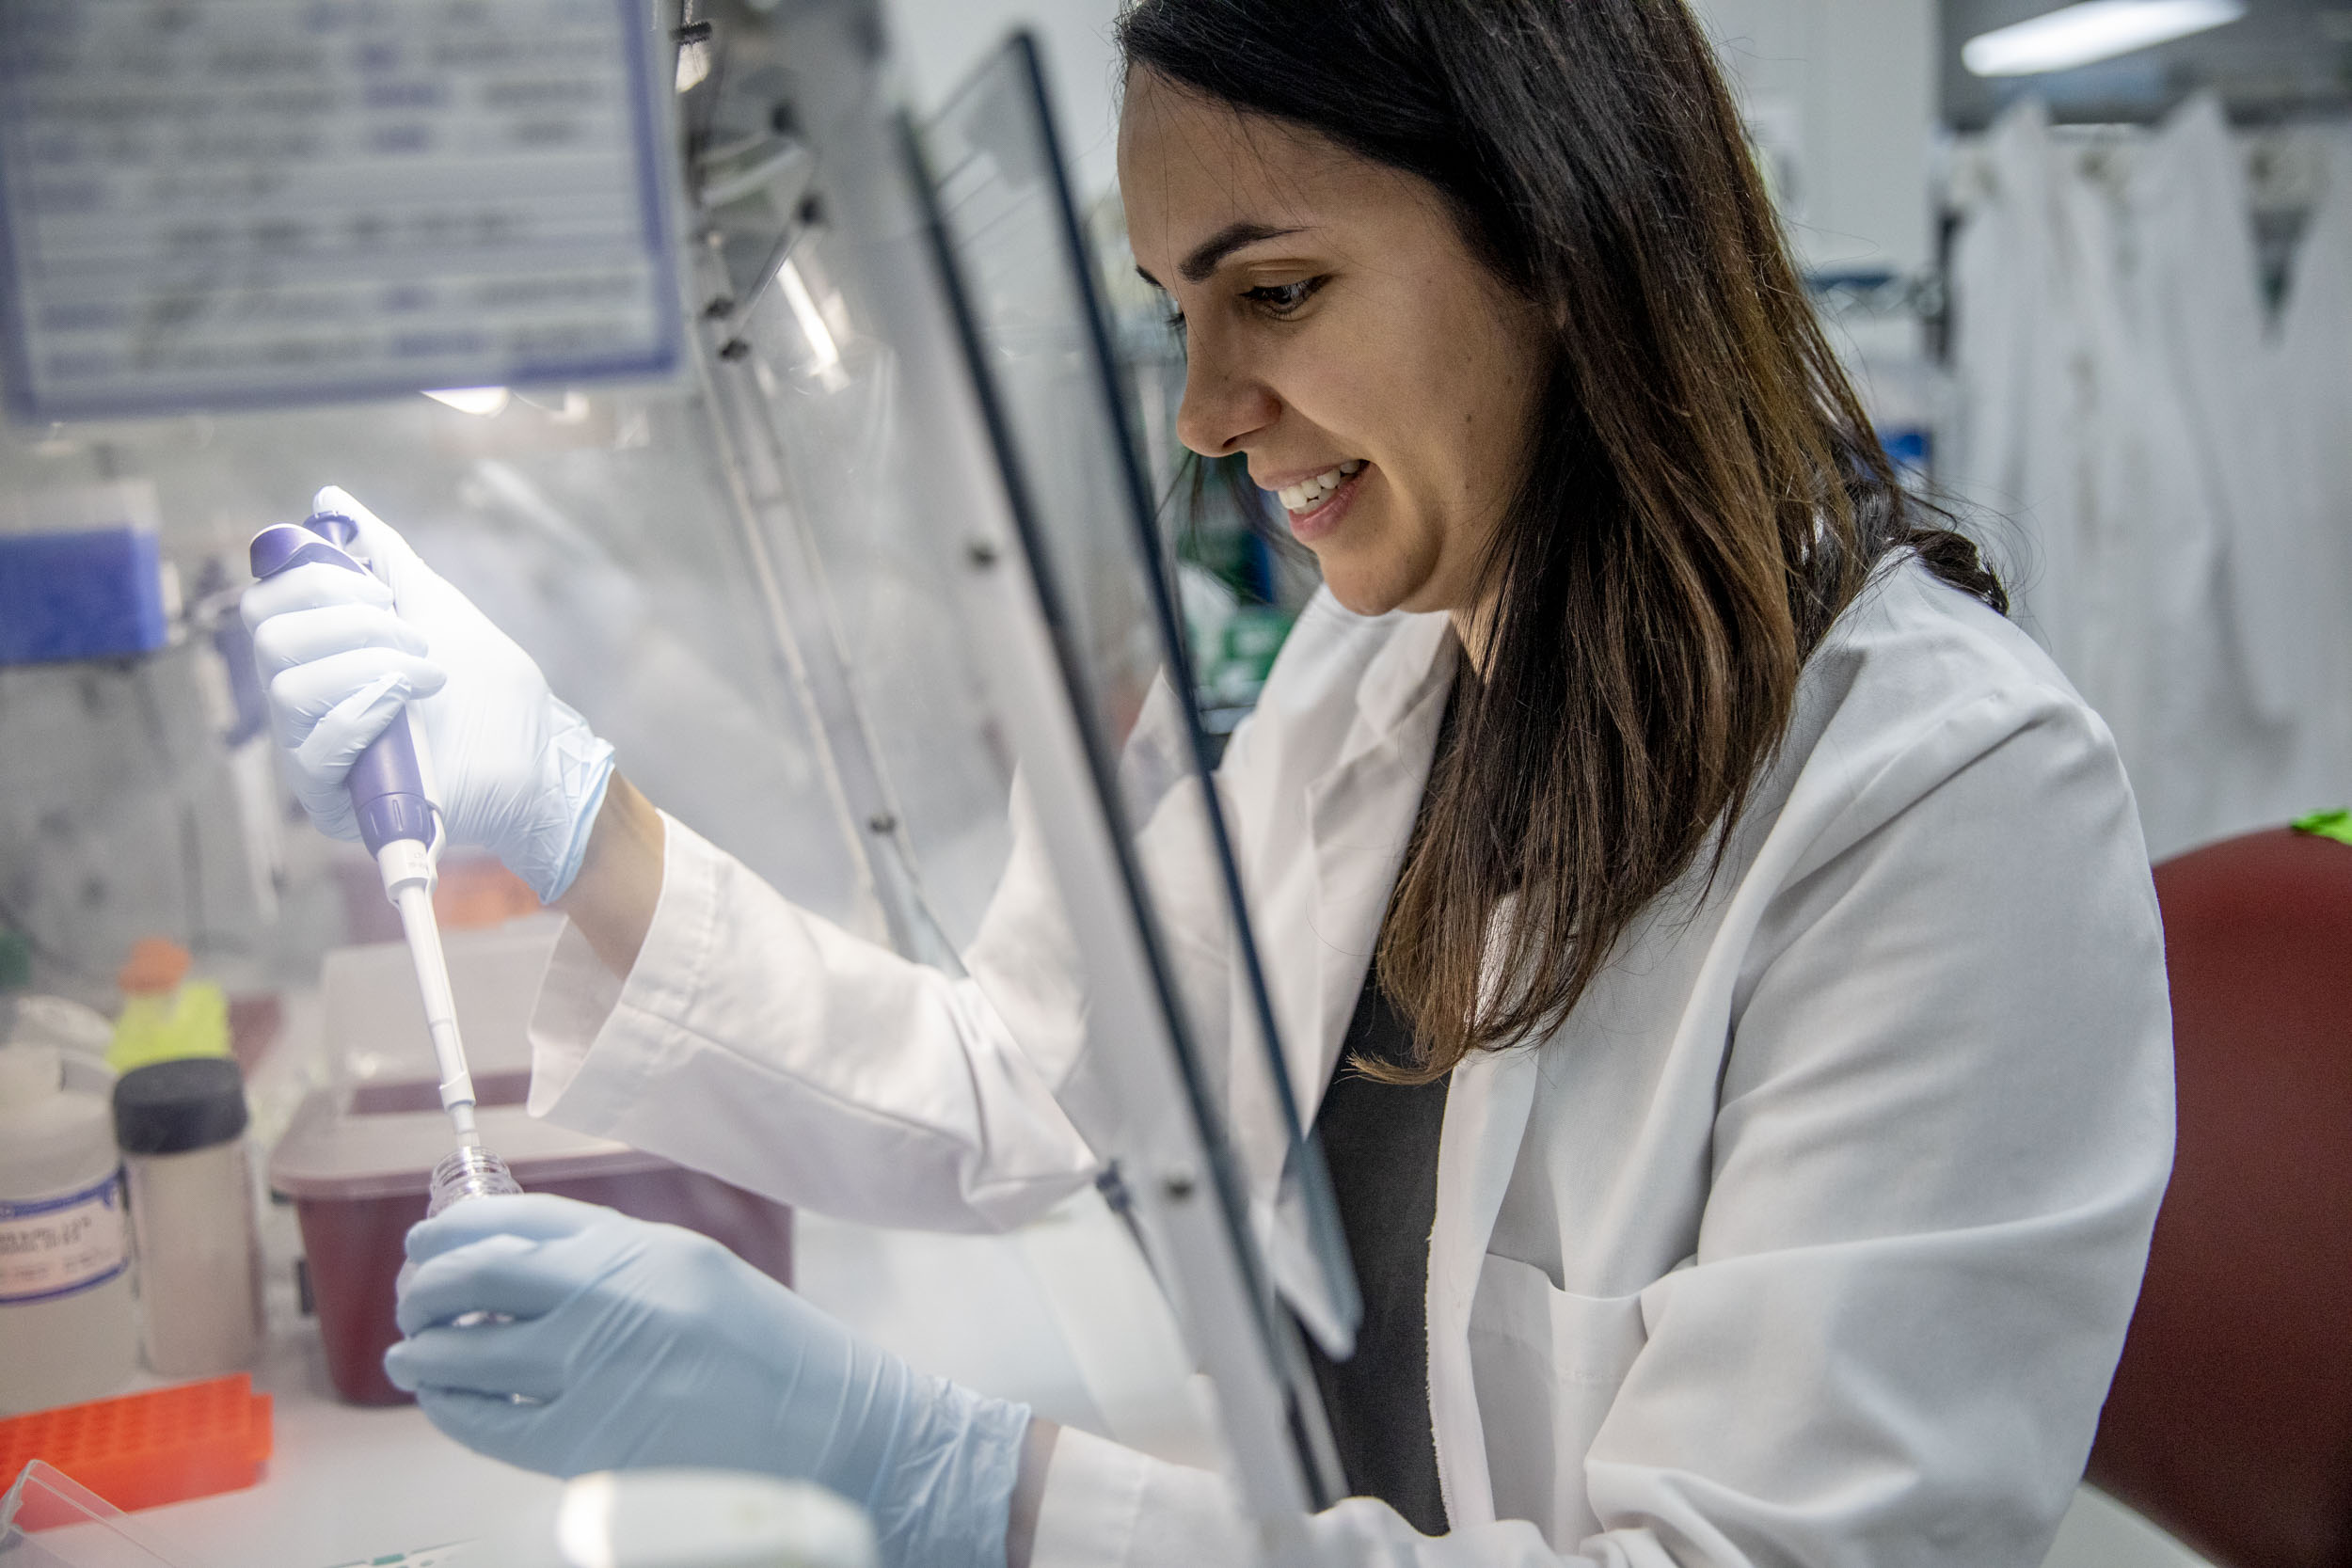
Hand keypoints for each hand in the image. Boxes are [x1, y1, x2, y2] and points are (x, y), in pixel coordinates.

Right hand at [240, 486, 613, 900]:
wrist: (539, 761)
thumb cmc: (492, 694)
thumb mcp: (437, 607)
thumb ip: (382, 554)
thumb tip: (330, 497)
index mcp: (320, 657)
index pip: (266, 604)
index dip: (315, 581)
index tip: (382, 591)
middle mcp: (304, 705)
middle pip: (267, 636)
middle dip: (349, 621)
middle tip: (414, 637)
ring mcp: (313, 754)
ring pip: (288, 686)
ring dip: (369, 666)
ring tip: (428, 674)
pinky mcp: (333, 801)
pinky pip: (311, 745)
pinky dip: (366, 710)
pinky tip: (413, 704)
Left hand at [385, 1195, 1030, 1567]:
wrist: (834, 1432)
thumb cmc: (771, 1355)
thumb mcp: (698, 1275)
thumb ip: (616, 1263)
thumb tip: (516, 1260)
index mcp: (645, 1247)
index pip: (516, 1219)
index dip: (454, 1230)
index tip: (431, 1242)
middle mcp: (613, 1298)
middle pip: (475, 1275)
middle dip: (427, 1285)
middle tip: (414, 1298)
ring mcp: (595, 1371)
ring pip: (465, 1351)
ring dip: (423, 1350)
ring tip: (413, 1354)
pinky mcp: (588, 1445)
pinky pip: (487, 1423)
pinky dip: (450, 1409)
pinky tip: (444, 1402)